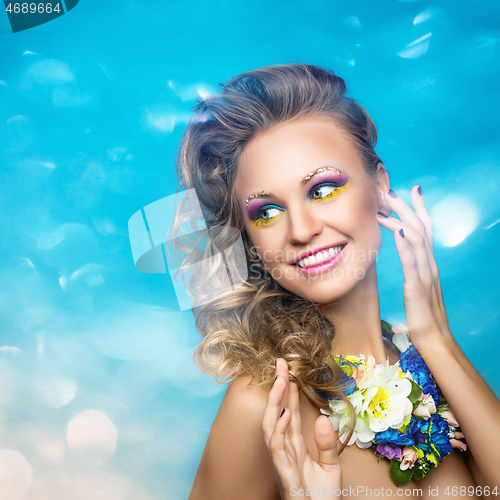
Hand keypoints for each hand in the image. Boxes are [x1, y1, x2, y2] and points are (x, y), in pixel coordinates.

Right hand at [261, 358, 341, 499]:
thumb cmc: (322, 499)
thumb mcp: (331, 467)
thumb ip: (327, 443)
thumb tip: (321, 418)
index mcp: (296, 446)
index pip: (288, 412)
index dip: (288, 392)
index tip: (290, 372)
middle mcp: (286, 449)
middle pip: (278, 412)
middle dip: (279, 388)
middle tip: (281, 363)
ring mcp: (282, 460)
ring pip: (271, 425)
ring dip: (275, 402)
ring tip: (282, 380)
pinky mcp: (284, 472)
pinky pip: (277, 448)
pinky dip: (279, 430)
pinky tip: (285, 413)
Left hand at [377, 186, 451, 349]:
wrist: (434, 337)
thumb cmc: (424, 312)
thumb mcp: (418, 284)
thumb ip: (414, 265)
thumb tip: (405, 248)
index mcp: (428, 263)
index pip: (426, 229)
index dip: (420, 208)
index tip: (413, 188)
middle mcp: (429, 264)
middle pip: (421, 228)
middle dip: (406, 208)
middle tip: (391, 190)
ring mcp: (425, 275)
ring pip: (418, 241)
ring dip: (402, 220)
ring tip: (387, 206)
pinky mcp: (418, 287)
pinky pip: (413, 263)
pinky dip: (406, 246)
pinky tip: (398, 233)